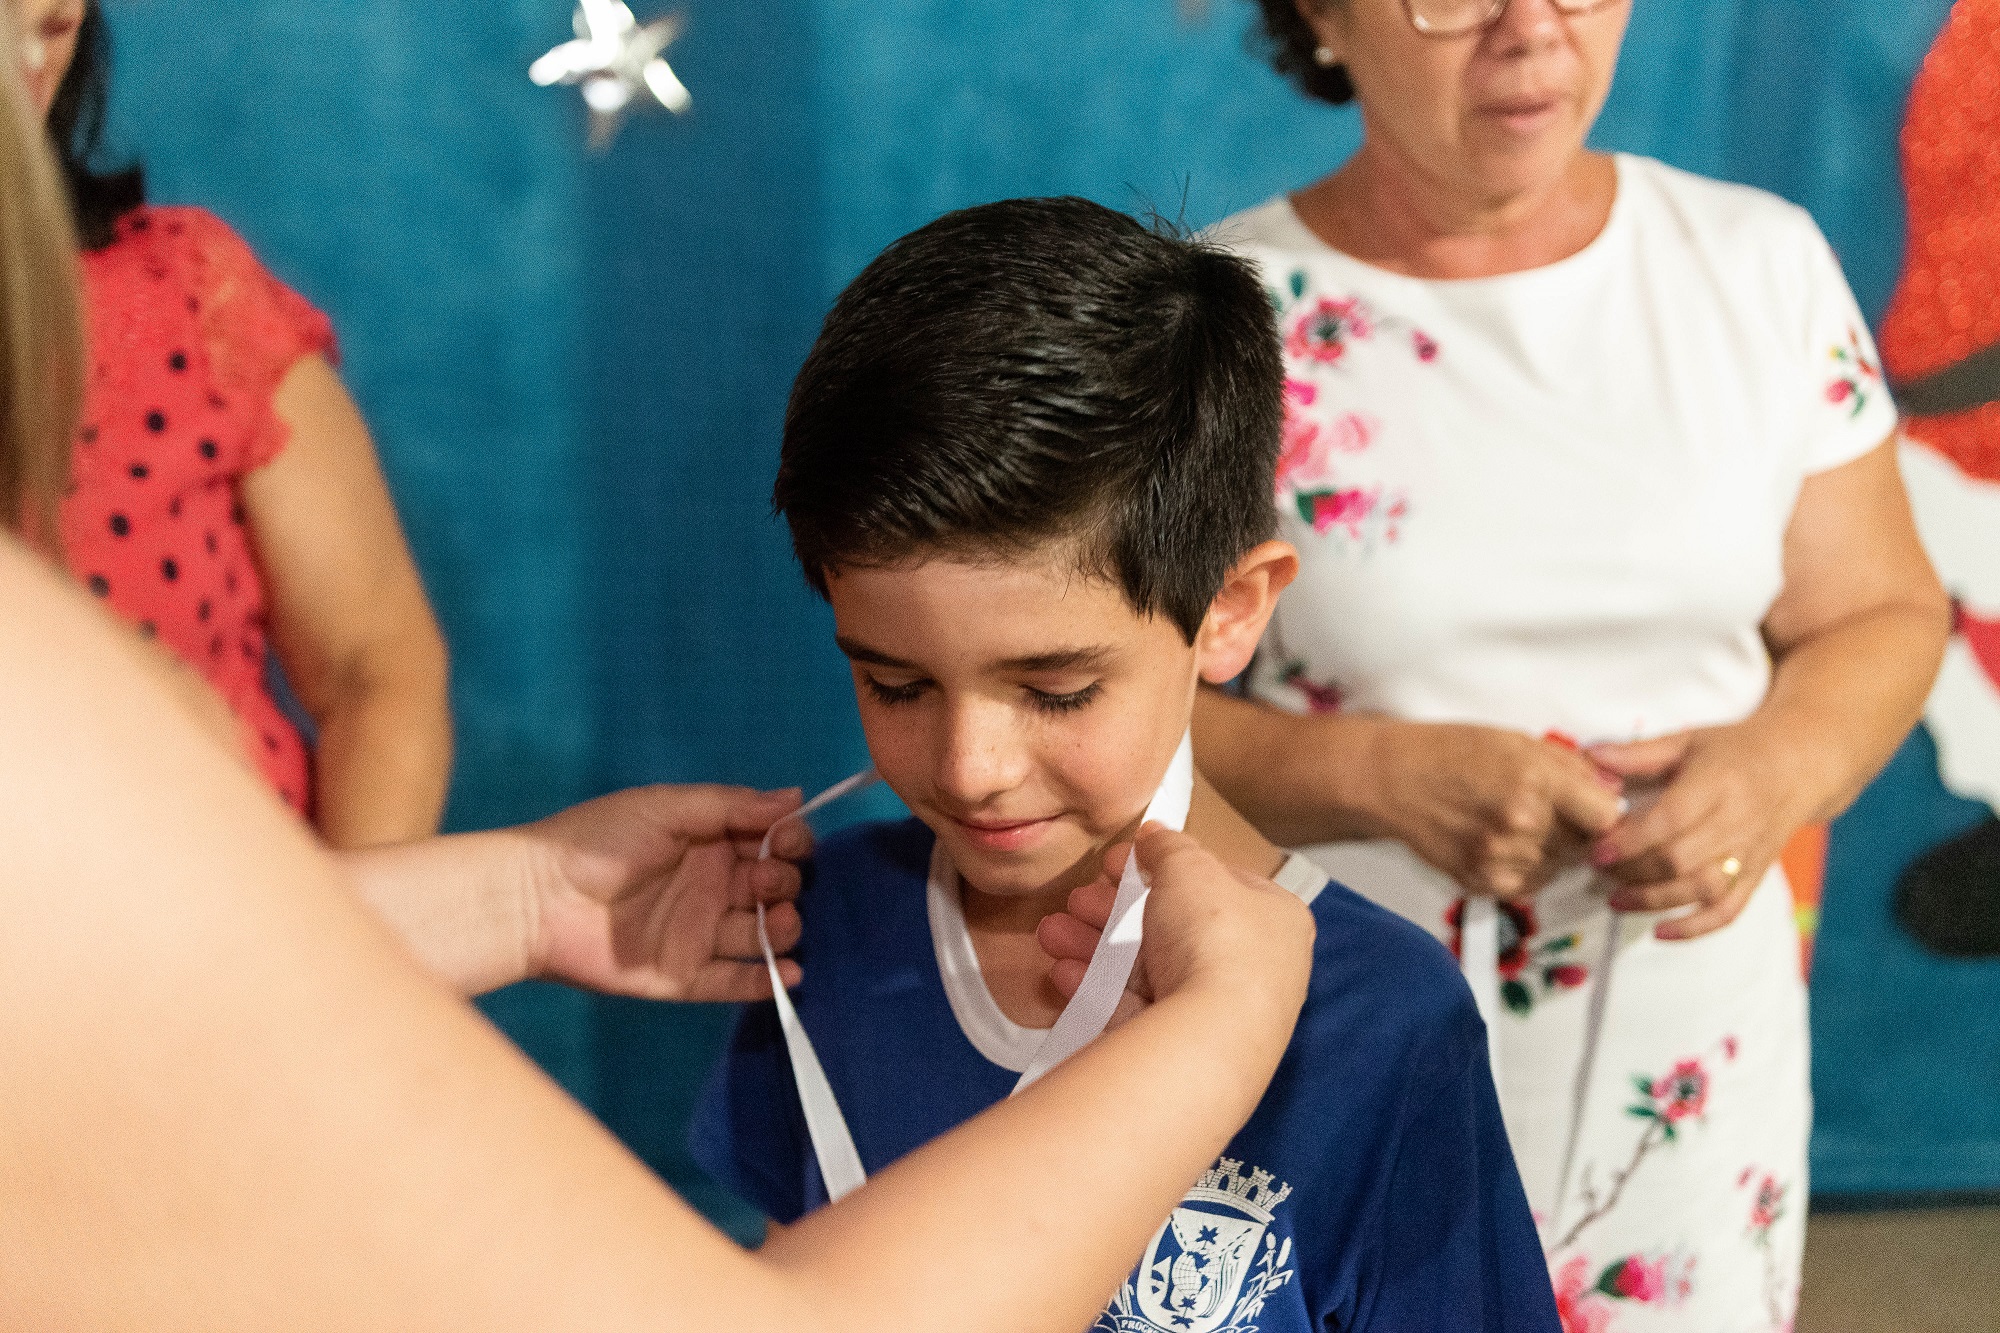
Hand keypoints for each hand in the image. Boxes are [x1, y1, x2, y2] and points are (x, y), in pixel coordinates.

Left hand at [523, 784, 808, 1001]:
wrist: (535, 899)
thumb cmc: (595, 841)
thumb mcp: (666, 807)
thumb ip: (731, 804)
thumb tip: (797, 798)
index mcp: (709, 843)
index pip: (771, 842)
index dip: (791, 841)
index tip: (790, 840)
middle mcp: (711, 887)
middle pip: (774, 888)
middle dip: (786, 883)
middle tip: (768, 881)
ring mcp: (699, 933)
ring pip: (763, 935)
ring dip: (785, 928)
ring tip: (778, 921)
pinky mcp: (684, 976)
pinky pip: (735, 982)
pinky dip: (767, 981)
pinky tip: (789, 971)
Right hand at [1036, 824, 1314, 1033]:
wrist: (1211, 1033)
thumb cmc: (1214, 935)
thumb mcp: (1189, 868)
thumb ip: (1168, 846)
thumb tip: (1154, 833)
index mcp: (1274, 916)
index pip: (1217, 883)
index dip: (1163, 866)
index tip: (1116, 862)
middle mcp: (1256, 966)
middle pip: (1172, 928)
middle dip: (1113, 911)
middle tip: (1075, 900)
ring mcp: (1221, 1011)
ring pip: (1148, 969)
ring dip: (1095, 947)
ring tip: (1051, 934)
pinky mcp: (1186, 1046)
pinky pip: (1137, 1009)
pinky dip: (1100, 989)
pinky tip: (1062, 974)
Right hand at [1360, 721, 1626, 897]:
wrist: (1394, 779)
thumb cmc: (1452, 753)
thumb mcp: (1517, 741)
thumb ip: (1572, 766)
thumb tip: (1613, 790)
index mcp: (1536, 779)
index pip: (1605, 818)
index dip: (1602, 814)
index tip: (1592, 809)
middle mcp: (1522, 821)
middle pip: (1583, 846)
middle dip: (1574, 831)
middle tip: (1548, 812)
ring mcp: (1500, 855)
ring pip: (1557, 868)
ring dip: (1549, 852)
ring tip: (1518, 826)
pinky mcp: (1480, 880)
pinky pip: (1528, 886)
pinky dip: (1525, 869)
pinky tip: (1504, 844)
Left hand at [1588, 724, 1815, 940]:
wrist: (1798, 766)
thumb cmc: (1734, 751)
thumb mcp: (1687, 740)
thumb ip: (1637, 753)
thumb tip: (1589, 757)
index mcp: (1719, 783)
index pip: (1672, 819)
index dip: (1631, 840)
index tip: (1597, 850)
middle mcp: (1738, 822)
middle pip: (1682, 860)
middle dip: (1634, 872)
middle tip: (1599, 871)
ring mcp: (1750, 853)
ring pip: (1702, 889)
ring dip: (1655, 901)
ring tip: (1616, 900)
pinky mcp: (1756, 875)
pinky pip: (1729, 910)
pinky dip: (1695, 928)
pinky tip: (1660, 932)